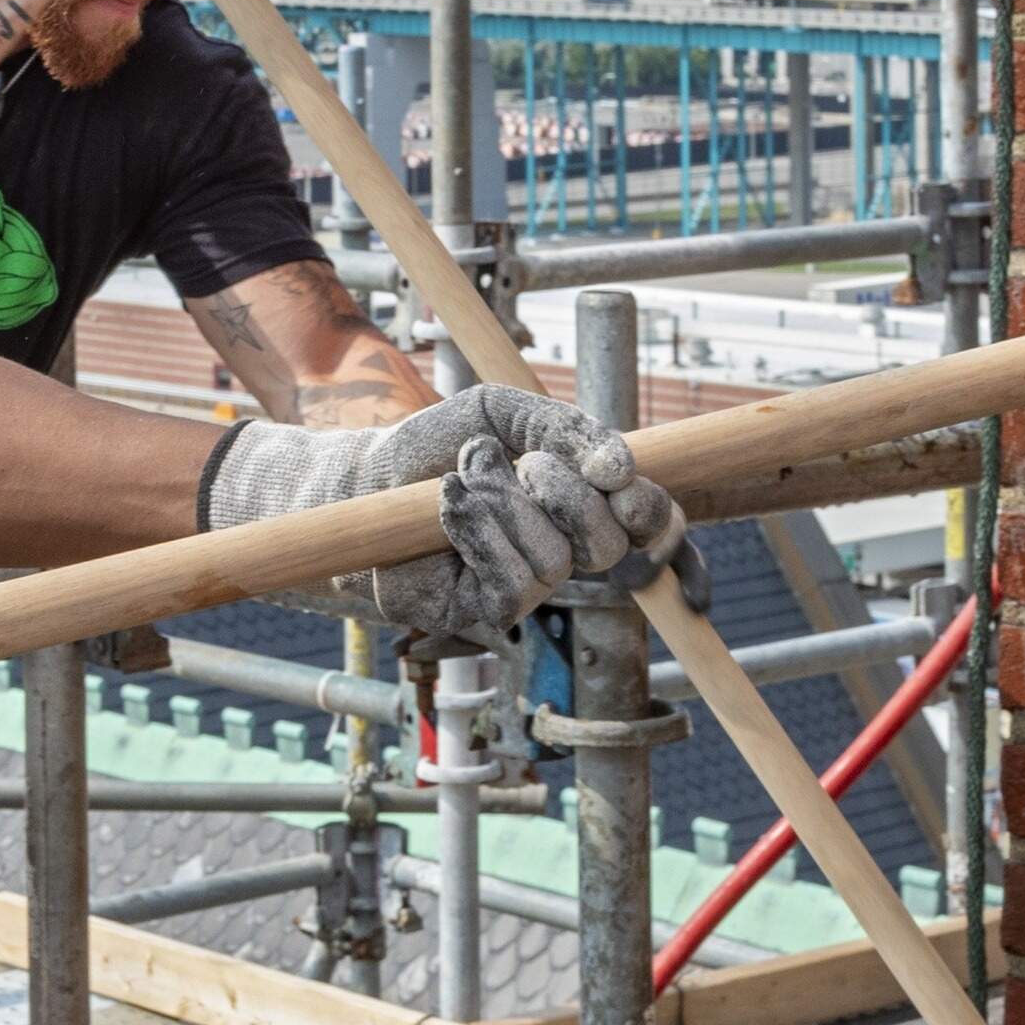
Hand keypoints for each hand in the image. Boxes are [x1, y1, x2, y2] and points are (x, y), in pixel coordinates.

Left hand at [199, 384, 688, 636]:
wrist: (367, 477)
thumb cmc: (438, 447)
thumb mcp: (504, 412)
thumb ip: (567, 427)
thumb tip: (623, 470)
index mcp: (585, 504)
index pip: (654, 527)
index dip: (656, 518)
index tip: (623, 487)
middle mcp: (566, 550)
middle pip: (611, 543)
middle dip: (567, 493)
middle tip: (527, 465)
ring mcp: (529, 585)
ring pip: (558, 561)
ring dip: (506, 504)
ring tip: (467, 481)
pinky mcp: (488, 612)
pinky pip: (513, 584)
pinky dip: (478, 532)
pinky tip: (449, 510)